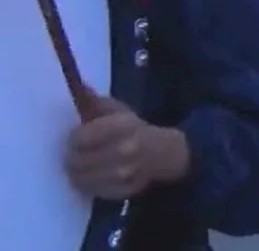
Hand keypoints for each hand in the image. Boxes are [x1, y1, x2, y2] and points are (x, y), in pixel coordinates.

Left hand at [65, 93, 188, 199]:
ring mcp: (126, 173)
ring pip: (84, 180)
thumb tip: (79, 88)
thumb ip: (97, 103)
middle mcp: (125, 150)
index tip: (74, 139)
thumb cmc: (136, 129)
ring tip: (78, 169)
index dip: (73, 139)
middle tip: (73, 156)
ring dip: (77, 174)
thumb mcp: (120, 111)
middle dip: (72, 158)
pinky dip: (89, 186)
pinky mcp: (125, 190)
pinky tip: (91, 178)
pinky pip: (95, 192)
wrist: (164, 153)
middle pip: (79, 161)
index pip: (81, 137)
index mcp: (124, 126)